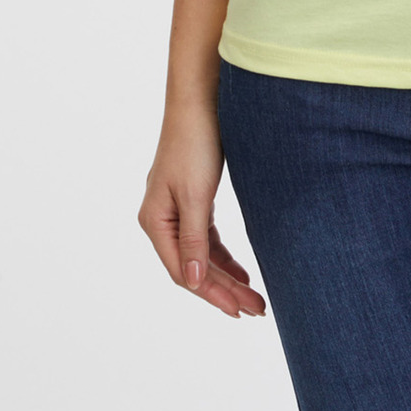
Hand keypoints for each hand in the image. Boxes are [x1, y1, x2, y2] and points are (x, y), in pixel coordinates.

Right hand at [138, 102, 266, 319]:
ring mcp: (176, 210)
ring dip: (226, 277)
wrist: (200, 100)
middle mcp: (161, 219)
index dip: (211, 294)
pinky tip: (240, 271)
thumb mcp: (196, 195)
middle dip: (224, 290)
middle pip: (193, 267)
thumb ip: (195, 240)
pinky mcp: (193, 199)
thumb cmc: (194, 143)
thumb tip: (194, 282)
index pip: (183, 271)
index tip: (240, 310)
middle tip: (256, 309)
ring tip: (253, 298)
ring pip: (202, 255)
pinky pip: (207, 239)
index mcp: (154, 221)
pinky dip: (223, 256)